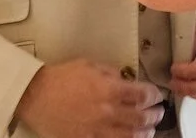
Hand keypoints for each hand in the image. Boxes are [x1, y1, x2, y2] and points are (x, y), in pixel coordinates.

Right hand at [15, 59, 164, 137]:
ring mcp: (98, 129)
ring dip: (145, 132)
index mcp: (109, 89)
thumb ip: (110, 72)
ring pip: (131, 136)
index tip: (156, 94)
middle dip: (154, 115)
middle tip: (158, 112)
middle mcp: (108, 111)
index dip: (153, 95)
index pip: (142, 94)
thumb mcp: (89, 64)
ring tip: (150, 129)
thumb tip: (124, 79)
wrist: (37, 96)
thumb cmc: (61, 77)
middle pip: (141, 117)